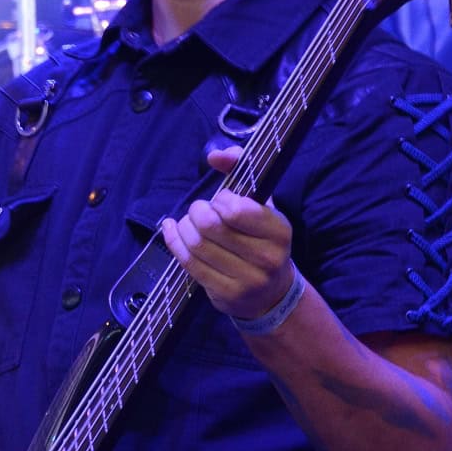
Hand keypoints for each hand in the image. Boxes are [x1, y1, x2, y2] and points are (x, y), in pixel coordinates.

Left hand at [159, 145, 295, 321]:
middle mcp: (267, 257)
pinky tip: (171, 231)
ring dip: (183, 227)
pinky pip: (189, 264)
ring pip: (197, 245)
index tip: (220, 200)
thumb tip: (215, 156)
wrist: (272, 293)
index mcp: (280, 231)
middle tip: (198, 210)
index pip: (238, 210)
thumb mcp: (261, 205)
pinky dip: (174, 243)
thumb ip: (241, 170)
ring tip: (186, 222)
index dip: (221, 200)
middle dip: (196, 211)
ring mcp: (247, 280)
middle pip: (211, 226)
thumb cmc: (262, 239)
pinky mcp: (226, 295)